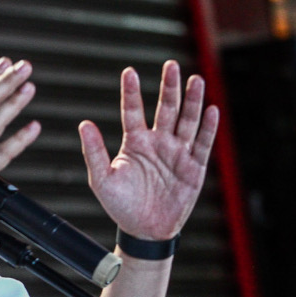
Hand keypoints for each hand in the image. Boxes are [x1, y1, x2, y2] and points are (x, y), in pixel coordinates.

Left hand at [78, 60, 218, 239]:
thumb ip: (93, 152)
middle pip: (165, 109)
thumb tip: (84, 124)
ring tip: (195, 80)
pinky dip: (207, 127)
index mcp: (134, 143)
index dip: (132, 92)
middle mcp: (157, 143)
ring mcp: (177, 153)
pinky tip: (211, 110)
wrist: (145, 231)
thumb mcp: (102, 179)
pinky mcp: (193, 167)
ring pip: (186, 121)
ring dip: (192, 101)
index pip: (133, 112)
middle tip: (171, 65)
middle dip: (169, 88)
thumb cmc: (121, 206)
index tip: (129, 72)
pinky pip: (202, 144)